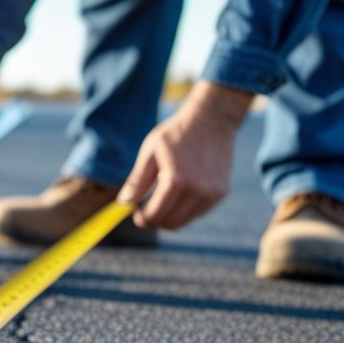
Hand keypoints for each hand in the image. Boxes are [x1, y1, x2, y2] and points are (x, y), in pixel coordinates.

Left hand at [118, 81, 253, 229]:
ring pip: (184, 221)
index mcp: (177, 180)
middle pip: (171, 223)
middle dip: (154, 221)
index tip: (136, 213)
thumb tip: (122, 203)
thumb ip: (137, 181)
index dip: (142, 219)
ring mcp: (212, 194)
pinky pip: (197, 213)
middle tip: (145, 212)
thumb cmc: (176, 134)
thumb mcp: (150, 153)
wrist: (212, 119)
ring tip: (160, 201)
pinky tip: (177, 195)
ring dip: (169, 217)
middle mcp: (198, 191)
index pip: (156, 215)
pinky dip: (184, 210)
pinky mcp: (221, 193)